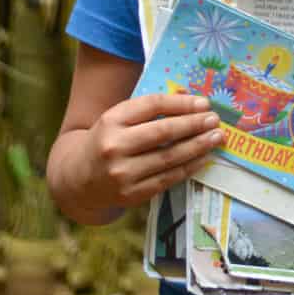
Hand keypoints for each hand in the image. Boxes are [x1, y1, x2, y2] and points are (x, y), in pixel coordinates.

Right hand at [78, 94, 224, 209]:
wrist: (78, 178)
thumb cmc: (105, 141)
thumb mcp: (117, 119)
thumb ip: (147, 110)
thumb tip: (189, 100)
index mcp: (111, 120)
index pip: (152, 106)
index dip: (181, 103)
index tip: (203, 103)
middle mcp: (114, 146)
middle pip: (163, 132)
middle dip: (194, 124)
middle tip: (215, 119)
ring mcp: (122, 173)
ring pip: (169, 157)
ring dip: (197, 147)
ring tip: (215, 137)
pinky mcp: (131, 194)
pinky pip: (167, 179)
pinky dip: (188, 168)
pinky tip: (203, 158)